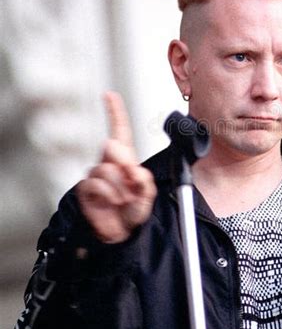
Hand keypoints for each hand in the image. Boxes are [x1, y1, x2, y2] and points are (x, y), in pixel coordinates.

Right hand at [76, 91, 156, 242]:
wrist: (121, 233)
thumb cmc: (134, 211)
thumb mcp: (148, 194)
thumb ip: (144, 180)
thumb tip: (132, 167)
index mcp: (125, 159)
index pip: (119, 131)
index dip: (115, 112)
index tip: (109, 95)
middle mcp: (108, 163)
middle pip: (112, 146)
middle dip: (125, 162)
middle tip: (132, 180)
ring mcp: (95, 175)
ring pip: (106, 168)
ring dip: (120, 186)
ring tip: (124, 199)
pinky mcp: (85, 188)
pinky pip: (96, 183)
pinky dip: (109, 194)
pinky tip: (112, 203)